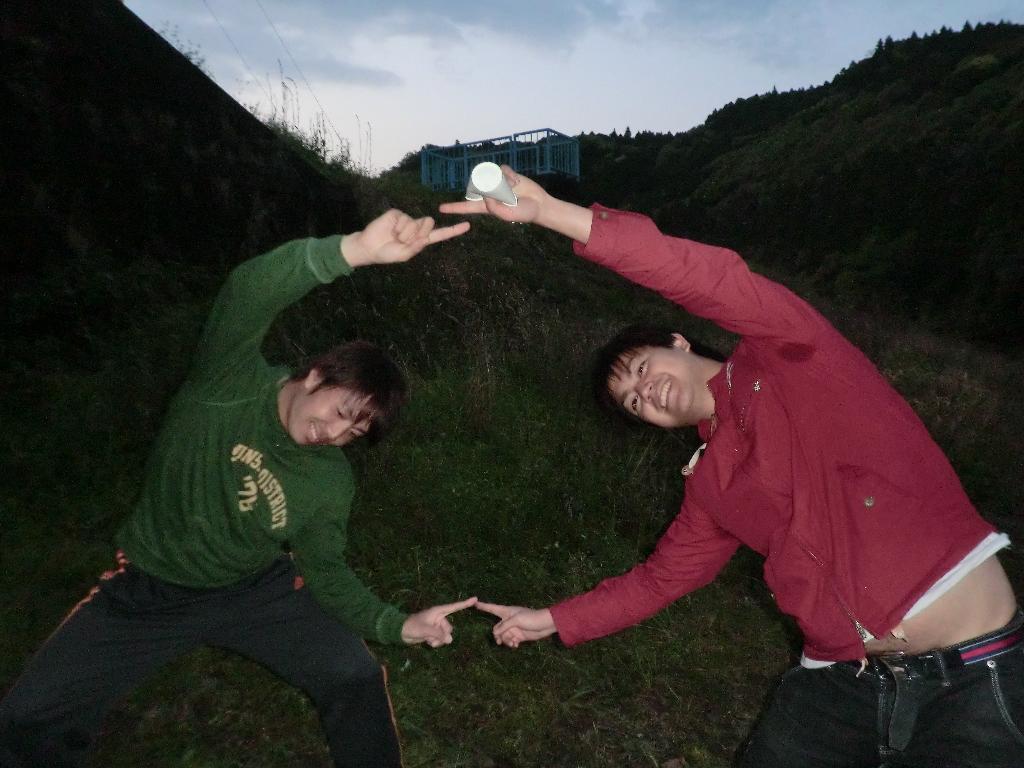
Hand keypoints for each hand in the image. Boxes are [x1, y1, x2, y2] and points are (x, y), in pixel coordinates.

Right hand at [341, 209, 470, 267]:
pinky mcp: (397, 213)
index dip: (453, 230)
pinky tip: (390, 230)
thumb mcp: (404, 255)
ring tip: (394, 236)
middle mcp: (417, 227)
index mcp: (421, 239)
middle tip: (403, 240)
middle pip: (429, 223)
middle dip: (418, 233)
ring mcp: (407, 219)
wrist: (369, 247)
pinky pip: (404, 218)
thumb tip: (424, 237)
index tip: (467, 225)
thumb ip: (416, 247)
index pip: (440, 234)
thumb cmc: (387, 253)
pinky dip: (398, 227)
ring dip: (405, 233)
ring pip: (416, 222)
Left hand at [401, 596, 477, 647]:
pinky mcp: (433, 634)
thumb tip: (450, 640)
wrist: (401, 633)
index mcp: (437, 612)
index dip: (464, 603)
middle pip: (449, 628)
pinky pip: (440, 640)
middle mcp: (439, 618)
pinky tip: (427, 642)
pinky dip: (435, 643)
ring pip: (445, 636)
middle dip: (442, 635)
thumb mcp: (424, 629)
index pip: (454, 607)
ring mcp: (436, 626)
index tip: (475, 599)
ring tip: (428, 640)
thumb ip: (438, 634)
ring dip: (438, 640)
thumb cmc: (411, 626)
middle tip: (432, 636)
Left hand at [438, 165, 592, 242]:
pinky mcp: (507, 174)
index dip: (454, 208)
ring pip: (489, 176)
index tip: (441, 209)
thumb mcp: (506, 215)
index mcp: (487, 207)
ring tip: (512, 189)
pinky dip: (508, 175)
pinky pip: (500, 169)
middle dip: (489, 187)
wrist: (539, 204)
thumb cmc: (523, 213)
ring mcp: (498, 183)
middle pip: (479, 186)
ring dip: (501, 182)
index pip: (467, 207)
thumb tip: (486, 192)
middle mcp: (490, 194)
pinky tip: (516, 182)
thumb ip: (493, 206)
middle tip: (506, 195)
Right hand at [476, 601, 555, 648]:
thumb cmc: (531, 618)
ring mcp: (513, 628)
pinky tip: (516, 645)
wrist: (545, 625)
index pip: (492, 608)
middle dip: (498, 636)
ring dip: (506, 641)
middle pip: (496, 628)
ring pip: (503, 636)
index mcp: (506, 612)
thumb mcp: (516, 620)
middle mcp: (508, 620)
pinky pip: (510, 641)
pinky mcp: (518, 635)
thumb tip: (496, 634)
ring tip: (513, 643)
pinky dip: (511, 643)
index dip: (483, 606)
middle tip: (500, 641)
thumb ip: (504, 627)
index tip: (473, 602)